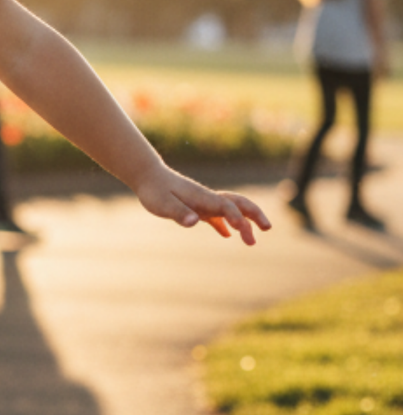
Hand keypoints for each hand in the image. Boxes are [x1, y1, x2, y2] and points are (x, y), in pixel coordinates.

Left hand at [134, 163, 270, 246]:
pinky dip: (225, 224)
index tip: (241, 229)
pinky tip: (227, 235)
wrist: (147, 176)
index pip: (226, 206)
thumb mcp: (162, 204)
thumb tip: (195, 222)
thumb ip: (179, 213)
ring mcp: (204, 202)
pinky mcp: (197, 206)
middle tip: (267, 228)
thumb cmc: (154, 190)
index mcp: (202, 197)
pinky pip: (216, 215)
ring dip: (245, 220)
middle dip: (254, 214)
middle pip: (238, 203)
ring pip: (231, 208)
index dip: (236, 217)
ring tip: (253, 239)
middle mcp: (207, 198)